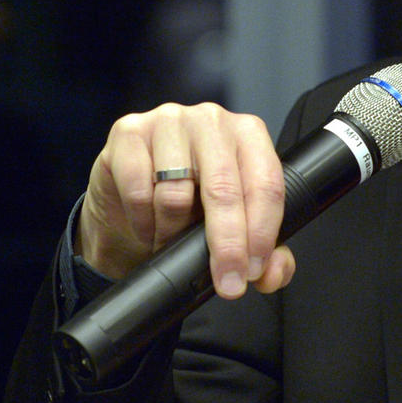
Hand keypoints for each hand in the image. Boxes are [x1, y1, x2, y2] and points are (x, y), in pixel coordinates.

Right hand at [77, 103, 295, 298]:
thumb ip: (264, 253)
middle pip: (224, 188)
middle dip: (227, 244)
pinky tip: (147, 226)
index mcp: (248, 135)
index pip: (266, 182)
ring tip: (172, 241)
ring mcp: (168, 121)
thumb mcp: (233, 230)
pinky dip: (143, 220)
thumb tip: (273, 274)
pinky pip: (138, 189)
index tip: (253, 271)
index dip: (262, 233)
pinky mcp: (128, 132)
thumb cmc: (189, 205)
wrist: (129, 200)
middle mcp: (211, 121)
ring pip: (175, 192)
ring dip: (173, 233)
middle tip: (227, 282)